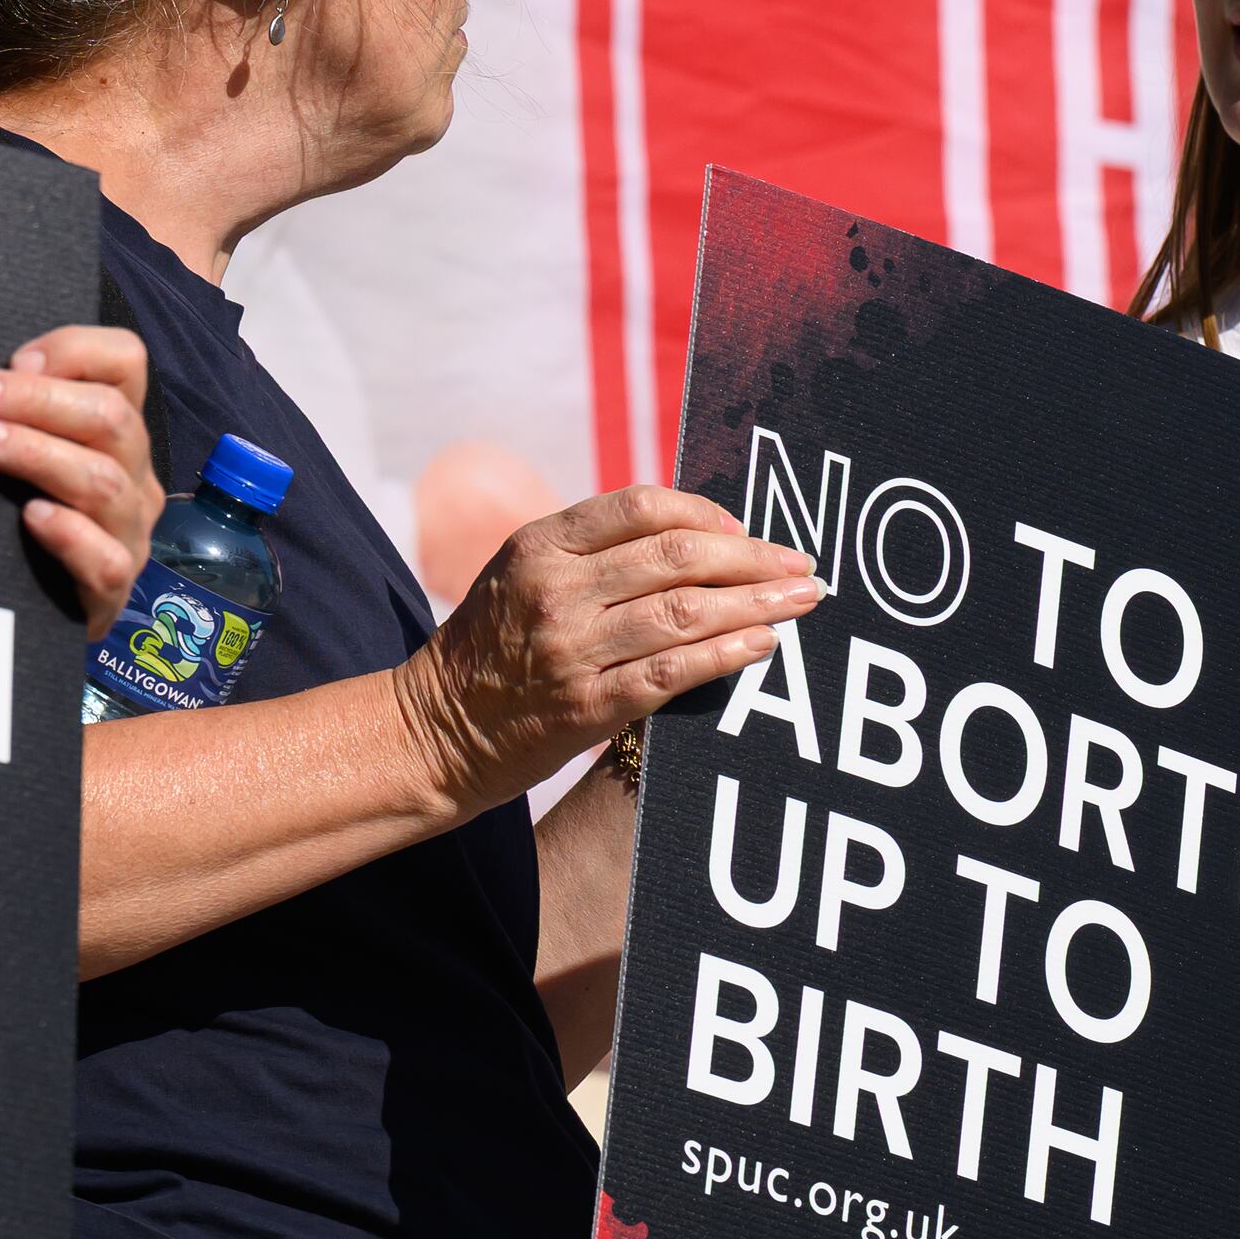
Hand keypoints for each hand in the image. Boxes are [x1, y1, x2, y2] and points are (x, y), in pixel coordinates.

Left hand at [0, 325, 160, 636]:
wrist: (32, 608)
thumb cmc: (14, 513)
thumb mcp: (22, 449)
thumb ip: (12, 410)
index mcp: (115, 427)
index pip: (126, 361)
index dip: (74, 350)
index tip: (15, 361)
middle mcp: (133, 472)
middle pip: (111, 417)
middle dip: (37, 400)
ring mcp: (129, 531)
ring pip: (103, 481)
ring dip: (38, 453)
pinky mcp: (114, 587)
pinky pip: (105, 559)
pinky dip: (69, 533)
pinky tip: (30, 517)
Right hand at [392, 488, 821, 812]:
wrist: (437, 730)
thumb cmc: (493, 646)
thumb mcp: (522, 574)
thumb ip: (591, 550)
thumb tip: (693, 535)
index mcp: (540, 545)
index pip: (641, 507)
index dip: (705, 515)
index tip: (746, 532)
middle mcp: (555, 590)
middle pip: (675, 557)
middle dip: (752, 559)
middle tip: (801, 565)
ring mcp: (572, 649)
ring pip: (684, 613)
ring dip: (755, 604)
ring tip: (800, 601)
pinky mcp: (587, 706)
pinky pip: (672, 673)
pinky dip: (725, 655)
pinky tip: (761, 644)